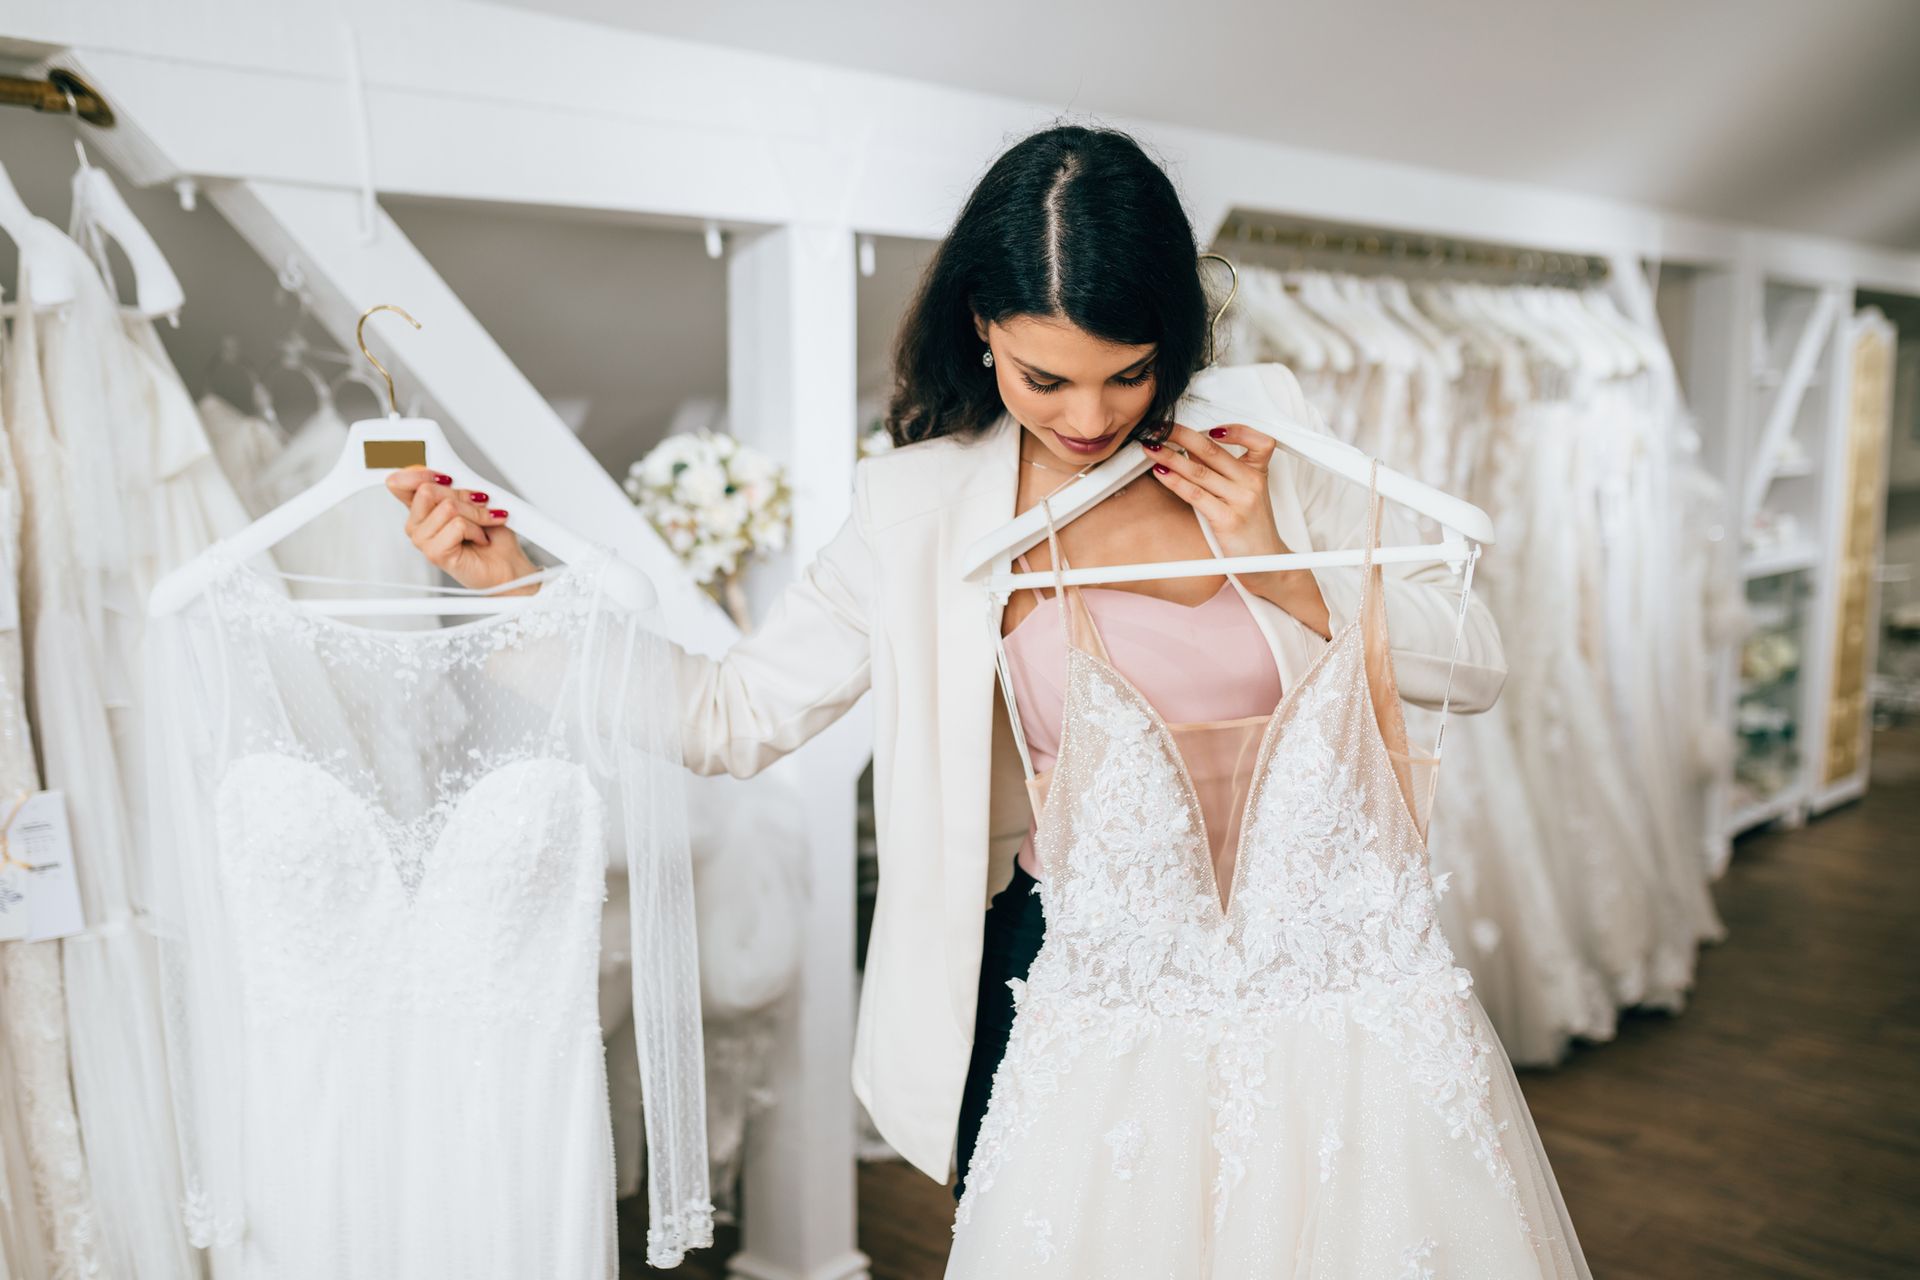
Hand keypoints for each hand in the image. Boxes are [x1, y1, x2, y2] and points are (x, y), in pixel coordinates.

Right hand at [384, 467, 540, 593]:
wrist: (507, 566)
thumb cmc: (493, 535)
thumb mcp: (474, 499)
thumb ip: (455, 484)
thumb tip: (447, 473)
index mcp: (421, 507)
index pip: (399, 482)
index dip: (418, 472)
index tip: (447, 477)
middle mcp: (417, 523)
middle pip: (427, 490)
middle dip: (462, 495)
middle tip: (478, 506)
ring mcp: (422, 540)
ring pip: (447, 507)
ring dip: (475, 514)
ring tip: (482, 526)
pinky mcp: (434, 553)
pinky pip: (457, 525)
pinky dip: (477, 529)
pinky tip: (479, 539)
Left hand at [1144, 423, 1283, 558]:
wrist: (1265, 563)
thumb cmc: (1251, 528)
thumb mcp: (1243, 493)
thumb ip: (1221, 470)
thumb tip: (1190, 448)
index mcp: (1258, 473)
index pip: (1258, 441)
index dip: (1236, 430)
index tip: (1209, 427)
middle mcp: (1251, 483)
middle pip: (1213, 450)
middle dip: (1181, 435)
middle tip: (1160, 427)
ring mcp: (1240, 501)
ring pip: (1199, 470)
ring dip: (1169, 456)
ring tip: (1151, 448)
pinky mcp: (1227, 519)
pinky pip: (1195, 494)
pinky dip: (1174, 481)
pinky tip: (1161, 473)